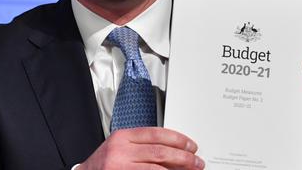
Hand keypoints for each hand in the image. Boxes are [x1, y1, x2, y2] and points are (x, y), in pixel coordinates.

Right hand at [78, 127, 203, 169]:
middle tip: (197, 162)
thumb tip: (174, 151)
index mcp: (123, 136)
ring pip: (157, 168)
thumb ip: (143, 145)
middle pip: (160, 151)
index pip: (156, 134)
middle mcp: (121, 150)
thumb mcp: (121, 146)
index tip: (191, 146)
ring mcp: (120, 166)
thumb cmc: (105, 163)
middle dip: (183, 157)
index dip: (178, 139)